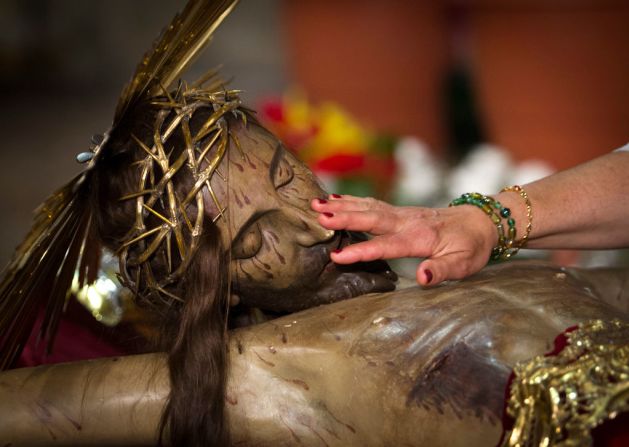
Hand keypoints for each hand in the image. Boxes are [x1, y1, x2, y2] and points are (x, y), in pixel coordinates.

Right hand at [311, 195, 496, 285]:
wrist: (481, 221)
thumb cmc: (471, 246)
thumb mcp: (464, 264)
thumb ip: (442, 270)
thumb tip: (421, 279)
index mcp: (420, 237)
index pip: (386, 245)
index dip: (362, 251)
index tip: (338, 256)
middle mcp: (406, 221)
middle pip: (371, 217)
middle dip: (344, 216)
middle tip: (319, 215)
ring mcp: (401, 214)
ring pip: (368, 207)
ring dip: (343, 205)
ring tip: (316, 204)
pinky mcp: (399, 211)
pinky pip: (372, 204)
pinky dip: (352, 200)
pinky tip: (335, 199)